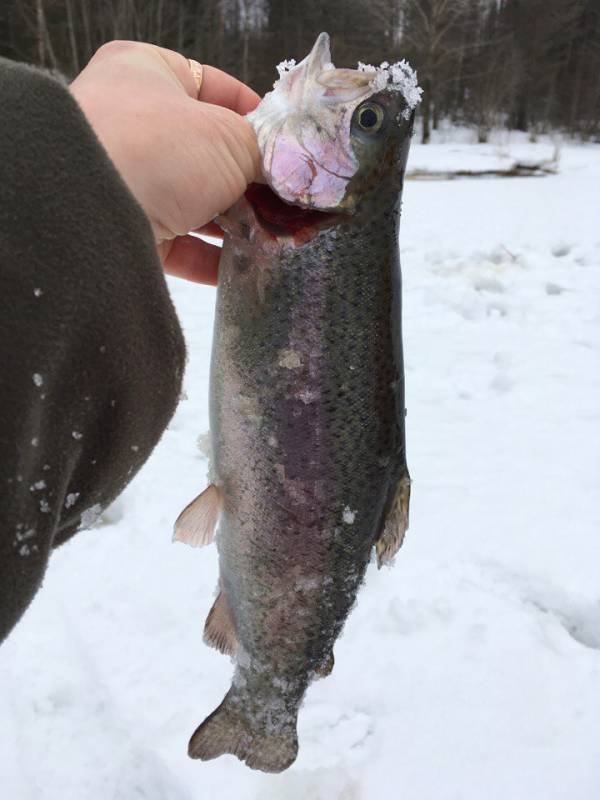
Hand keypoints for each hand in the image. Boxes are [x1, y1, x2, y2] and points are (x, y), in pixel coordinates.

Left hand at [70, 40, 261, 283]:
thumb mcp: (228, 138)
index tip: (285, 147)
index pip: (213, 86)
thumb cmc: (159, 150)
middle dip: (248, 180)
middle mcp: (129, 123)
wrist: (91, 216)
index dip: (255, 116)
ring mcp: (126, 179)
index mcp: (144, 73)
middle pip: (206, 152)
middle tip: (285, 199)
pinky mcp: (126, 229)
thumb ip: (260, 150)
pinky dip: (210, 257)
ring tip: (272, 236)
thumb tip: (280, 168)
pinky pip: (177, 242)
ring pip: (193, 200)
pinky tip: (243, 266)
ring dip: (234, 222)